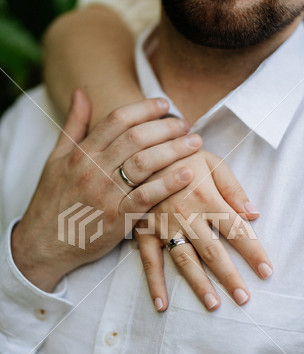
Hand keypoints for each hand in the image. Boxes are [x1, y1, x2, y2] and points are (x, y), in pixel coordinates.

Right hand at [11, 91, 202, 291]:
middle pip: (136, 138)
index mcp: (81, 153)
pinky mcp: (116, 219)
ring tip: (194, 142)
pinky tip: (187, 173)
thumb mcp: (55, 159)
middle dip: (165, 126)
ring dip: (173, 150)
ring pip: (144, 163)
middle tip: (186, 123)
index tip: (164, 103)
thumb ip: (72, 126)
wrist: (42, 244)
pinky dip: (167, 184)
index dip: (144, 108)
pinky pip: (145, 197)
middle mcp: (93, 169)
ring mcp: (105, 194)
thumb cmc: (51, 201)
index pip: (117, 120)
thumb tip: (81, 93)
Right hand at [135, 150, 272, 310]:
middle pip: (213, 251)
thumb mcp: (212, 162)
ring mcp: (163, 225)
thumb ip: (233, 188)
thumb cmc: (182, 156)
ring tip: (213, 304)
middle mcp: (186, 215)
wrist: (142, 149)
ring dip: (199, 283)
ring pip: (184, 259)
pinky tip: (162, 304)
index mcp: (206, 197)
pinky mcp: (143, 230)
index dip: (253, 252)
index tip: (266, 272)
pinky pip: (149, 260)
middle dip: (230, 276)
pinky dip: (155, 283)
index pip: (236, 230)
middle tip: (244, 298)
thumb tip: (254, 215)